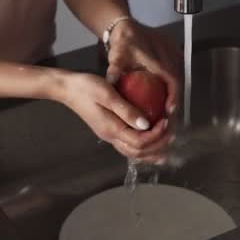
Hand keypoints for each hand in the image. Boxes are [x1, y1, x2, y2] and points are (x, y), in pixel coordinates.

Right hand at [57, 72, 173, 162]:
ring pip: (133, 152)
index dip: (157, 135)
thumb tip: (146, 124)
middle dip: (158, 145)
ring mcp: (108, 135)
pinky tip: (151, 140)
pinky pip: (129, 145)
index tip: (166, 120)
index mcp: (111, 129)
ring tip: (167, 142)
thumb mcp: (107, 94)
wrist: (67, 89)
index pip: (140, 142)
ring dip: (152, 150)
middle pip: (139, 152)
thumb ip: (126, 110)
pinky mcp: (108, 130)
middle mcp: (110, 137)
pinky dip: (143, 146)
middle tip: (171, 130)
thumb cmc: (86, 87)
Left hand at [106, 19, 181, 115]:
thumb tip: (110, 81)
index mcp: (159, 59)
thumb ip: (115, 69)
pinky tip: (165, 92)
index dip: (174, 97)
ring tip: (167, 106)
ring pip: (179, 75)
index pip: (173, 81)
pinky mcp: (172, 50)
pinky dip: (172, 81)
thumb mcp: (118, 57)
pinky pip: (176, 68)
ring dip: (174, 90)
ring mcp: (173, 51)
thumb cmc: (123, 42)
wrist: (126, 26)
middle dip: (174, 98)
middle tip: (167, 114)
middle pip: (178, 81)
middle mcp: (170, 55)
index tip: (170, 111)